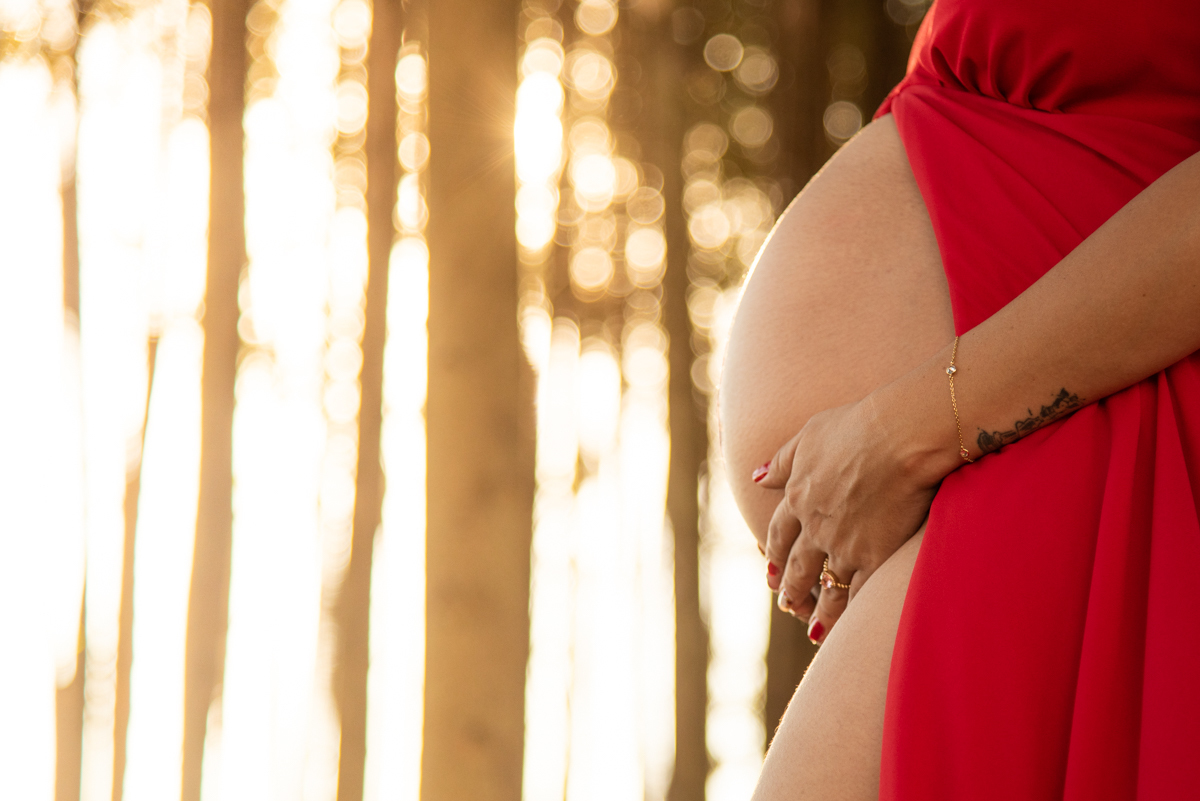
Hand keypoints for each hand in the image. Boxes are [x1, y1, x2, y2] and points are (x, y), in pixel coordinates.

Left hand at [754, 393, 937, 642]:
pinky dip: (853, 612)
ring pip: (826, 587)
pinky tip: (851, 626)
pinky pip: (860, 592)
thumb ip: (782, 461)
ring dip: (819, 611)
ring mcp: (844, 544)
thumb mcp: (809, 435)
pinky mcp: (875, 556)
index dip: (775, 553)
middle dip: (791, 588)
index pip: (780, 533)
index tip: (771, 570)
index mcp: (797, 496)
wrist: (898, 436)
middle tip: (786, 605)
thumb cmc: (857, 425)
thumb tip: (756, 477)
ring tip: (813, 629)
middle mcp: (815, 526)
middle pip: (798, 566)